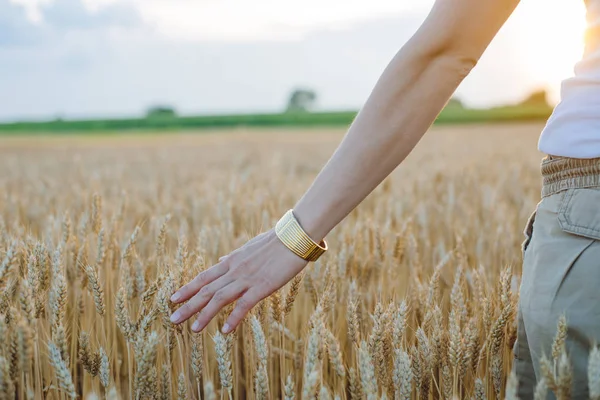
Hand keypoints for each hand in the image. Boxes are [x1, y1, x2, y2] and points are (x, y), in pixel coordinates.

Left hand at [169, 229, 307, 332]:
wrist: (294, 237)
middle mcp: (234, 270)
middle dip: (188, 305)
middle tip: (173, 319)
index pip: (204, 277)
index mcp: (232, 261)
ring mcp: (247, 278)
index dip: (188, 288)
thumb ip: (234, 256)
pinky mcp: (262, 286)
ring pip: (219, 298)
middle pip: (206, 289)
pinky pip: (244, 304)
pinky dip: (233, 318)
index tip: (173, 299)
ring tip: (193, 329)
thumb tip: (221, 258)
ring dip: (204, 314)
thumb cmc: (276, 241)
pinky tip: (225, 331)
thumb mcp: (250, 246)